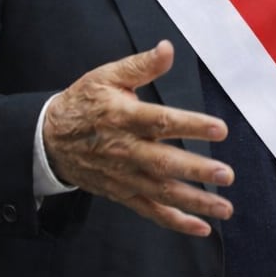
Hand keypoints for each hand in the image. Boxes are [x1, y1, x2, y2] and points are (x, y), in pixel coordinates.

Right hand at [43, 41, 232, 235]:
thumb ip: (141, 65)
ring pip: (162, 192)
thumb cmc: (84, 103)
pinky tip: (202, 228)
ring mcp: (124, 176)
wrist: (49, 140)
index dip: (191, 126)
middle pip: (163, 163)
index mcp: (123, 117)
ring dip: (195, 202)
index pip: (161, 122)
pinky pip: (150, 210)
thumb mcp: (106, 76)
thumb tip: (168, 48)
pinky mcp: (122, 193)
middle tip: (226, 174)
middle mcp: (125, 150)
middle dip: (196, 171)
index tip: (219, 129)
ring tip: (225, 208)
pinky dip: (175, 222)